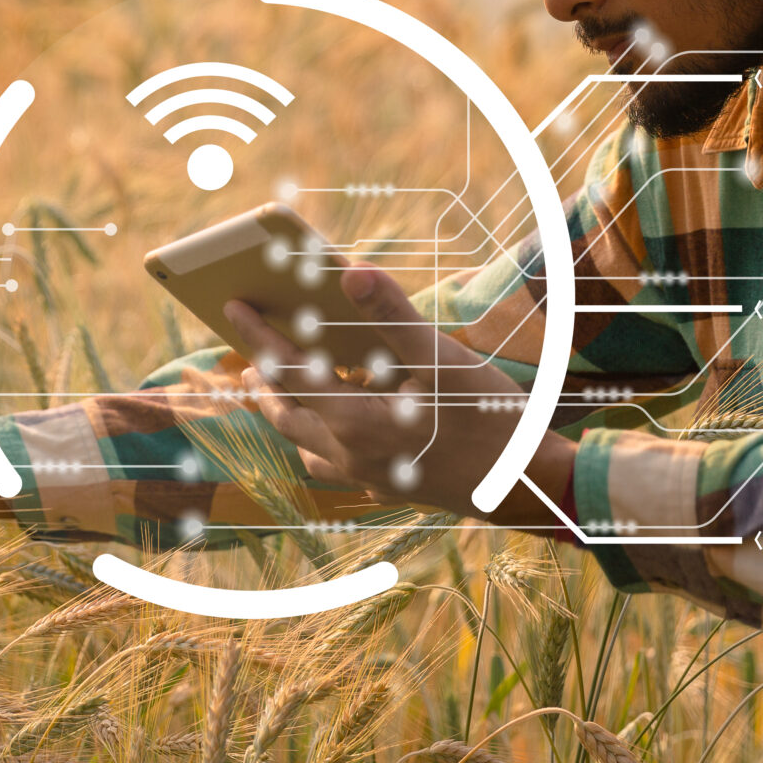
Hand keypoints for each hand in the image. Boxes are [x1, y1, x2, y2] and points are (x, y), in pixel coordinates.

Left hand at [221, 262, 570, 517]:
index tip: (232, 307)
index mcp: (354, 423)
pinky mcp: (389, 487)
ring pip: (307, 446)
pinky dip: (323, 438)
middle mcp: (350, 456)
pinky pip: (336, 464)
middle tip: (249, 355)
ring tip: (283, 387)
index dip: (257, 336)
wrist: (531, 490)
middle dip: (264, 381)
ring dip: (290, 413)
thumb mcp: (444, 359)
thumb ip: (392, 315)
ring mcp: (368, 478)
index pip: (287, 373)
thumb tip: (351, 272)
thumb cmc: (491, 420)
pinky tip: (342, 424)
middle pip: (286, 415)